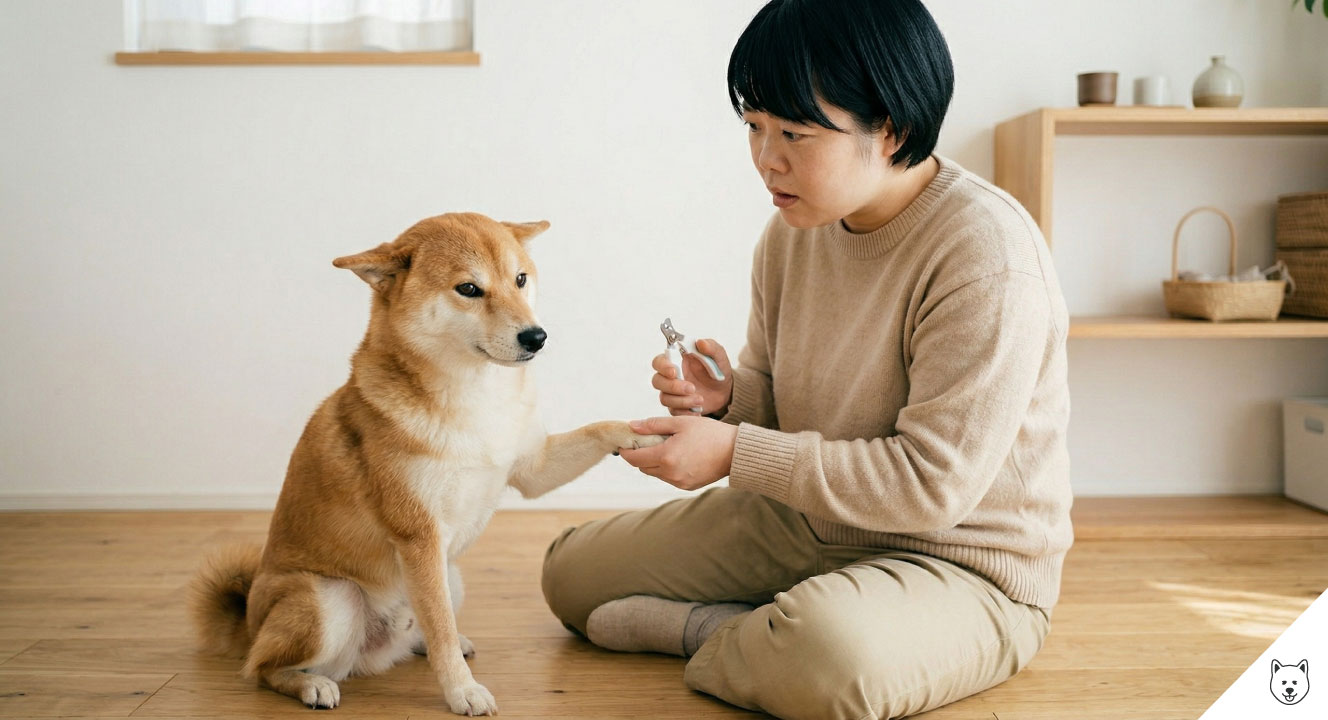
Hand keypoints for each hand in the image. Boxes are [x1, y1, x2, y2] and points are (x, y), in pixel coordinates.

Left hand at [618, 416, 737, 490]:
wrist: (734, 451)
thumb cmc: (709, 433)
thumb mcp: (680, 422)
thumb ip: (654, 425)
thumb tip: (632, 426)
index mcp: (666, 456)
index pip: (634, 458)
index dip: (626, 451)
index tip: (625, 443)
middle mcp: (670, 473)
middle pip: (642, 467)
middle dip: (640, 455)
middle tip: (646, 441)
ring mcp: (678, 482)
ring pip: (655, 473)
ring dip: (654, 462)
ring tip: (665, 446)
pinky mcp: (687, 486)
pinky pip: (668, 478)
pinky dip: (667, 468)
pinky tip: (678, 455)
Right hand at [651, 338, 733, 416]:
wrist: (726, 391)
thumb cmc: (719, 370)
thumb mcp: (719, 357)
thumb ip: (711, 348)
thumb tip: (700, 342)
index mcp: (676, 360)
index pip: (658, 361)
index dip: (663, 367)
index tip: (674, 372)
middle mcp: (670, 377)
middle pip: (657, 381)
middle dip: (673, 386)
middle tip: (692, 388)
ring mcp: (672, 393)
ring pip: (665, 398)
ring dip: (682, 400)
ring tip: (700, 399)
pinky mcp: (677, 406)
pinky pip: (673, 412)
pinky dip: (685, 412)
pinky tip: (697, 410)